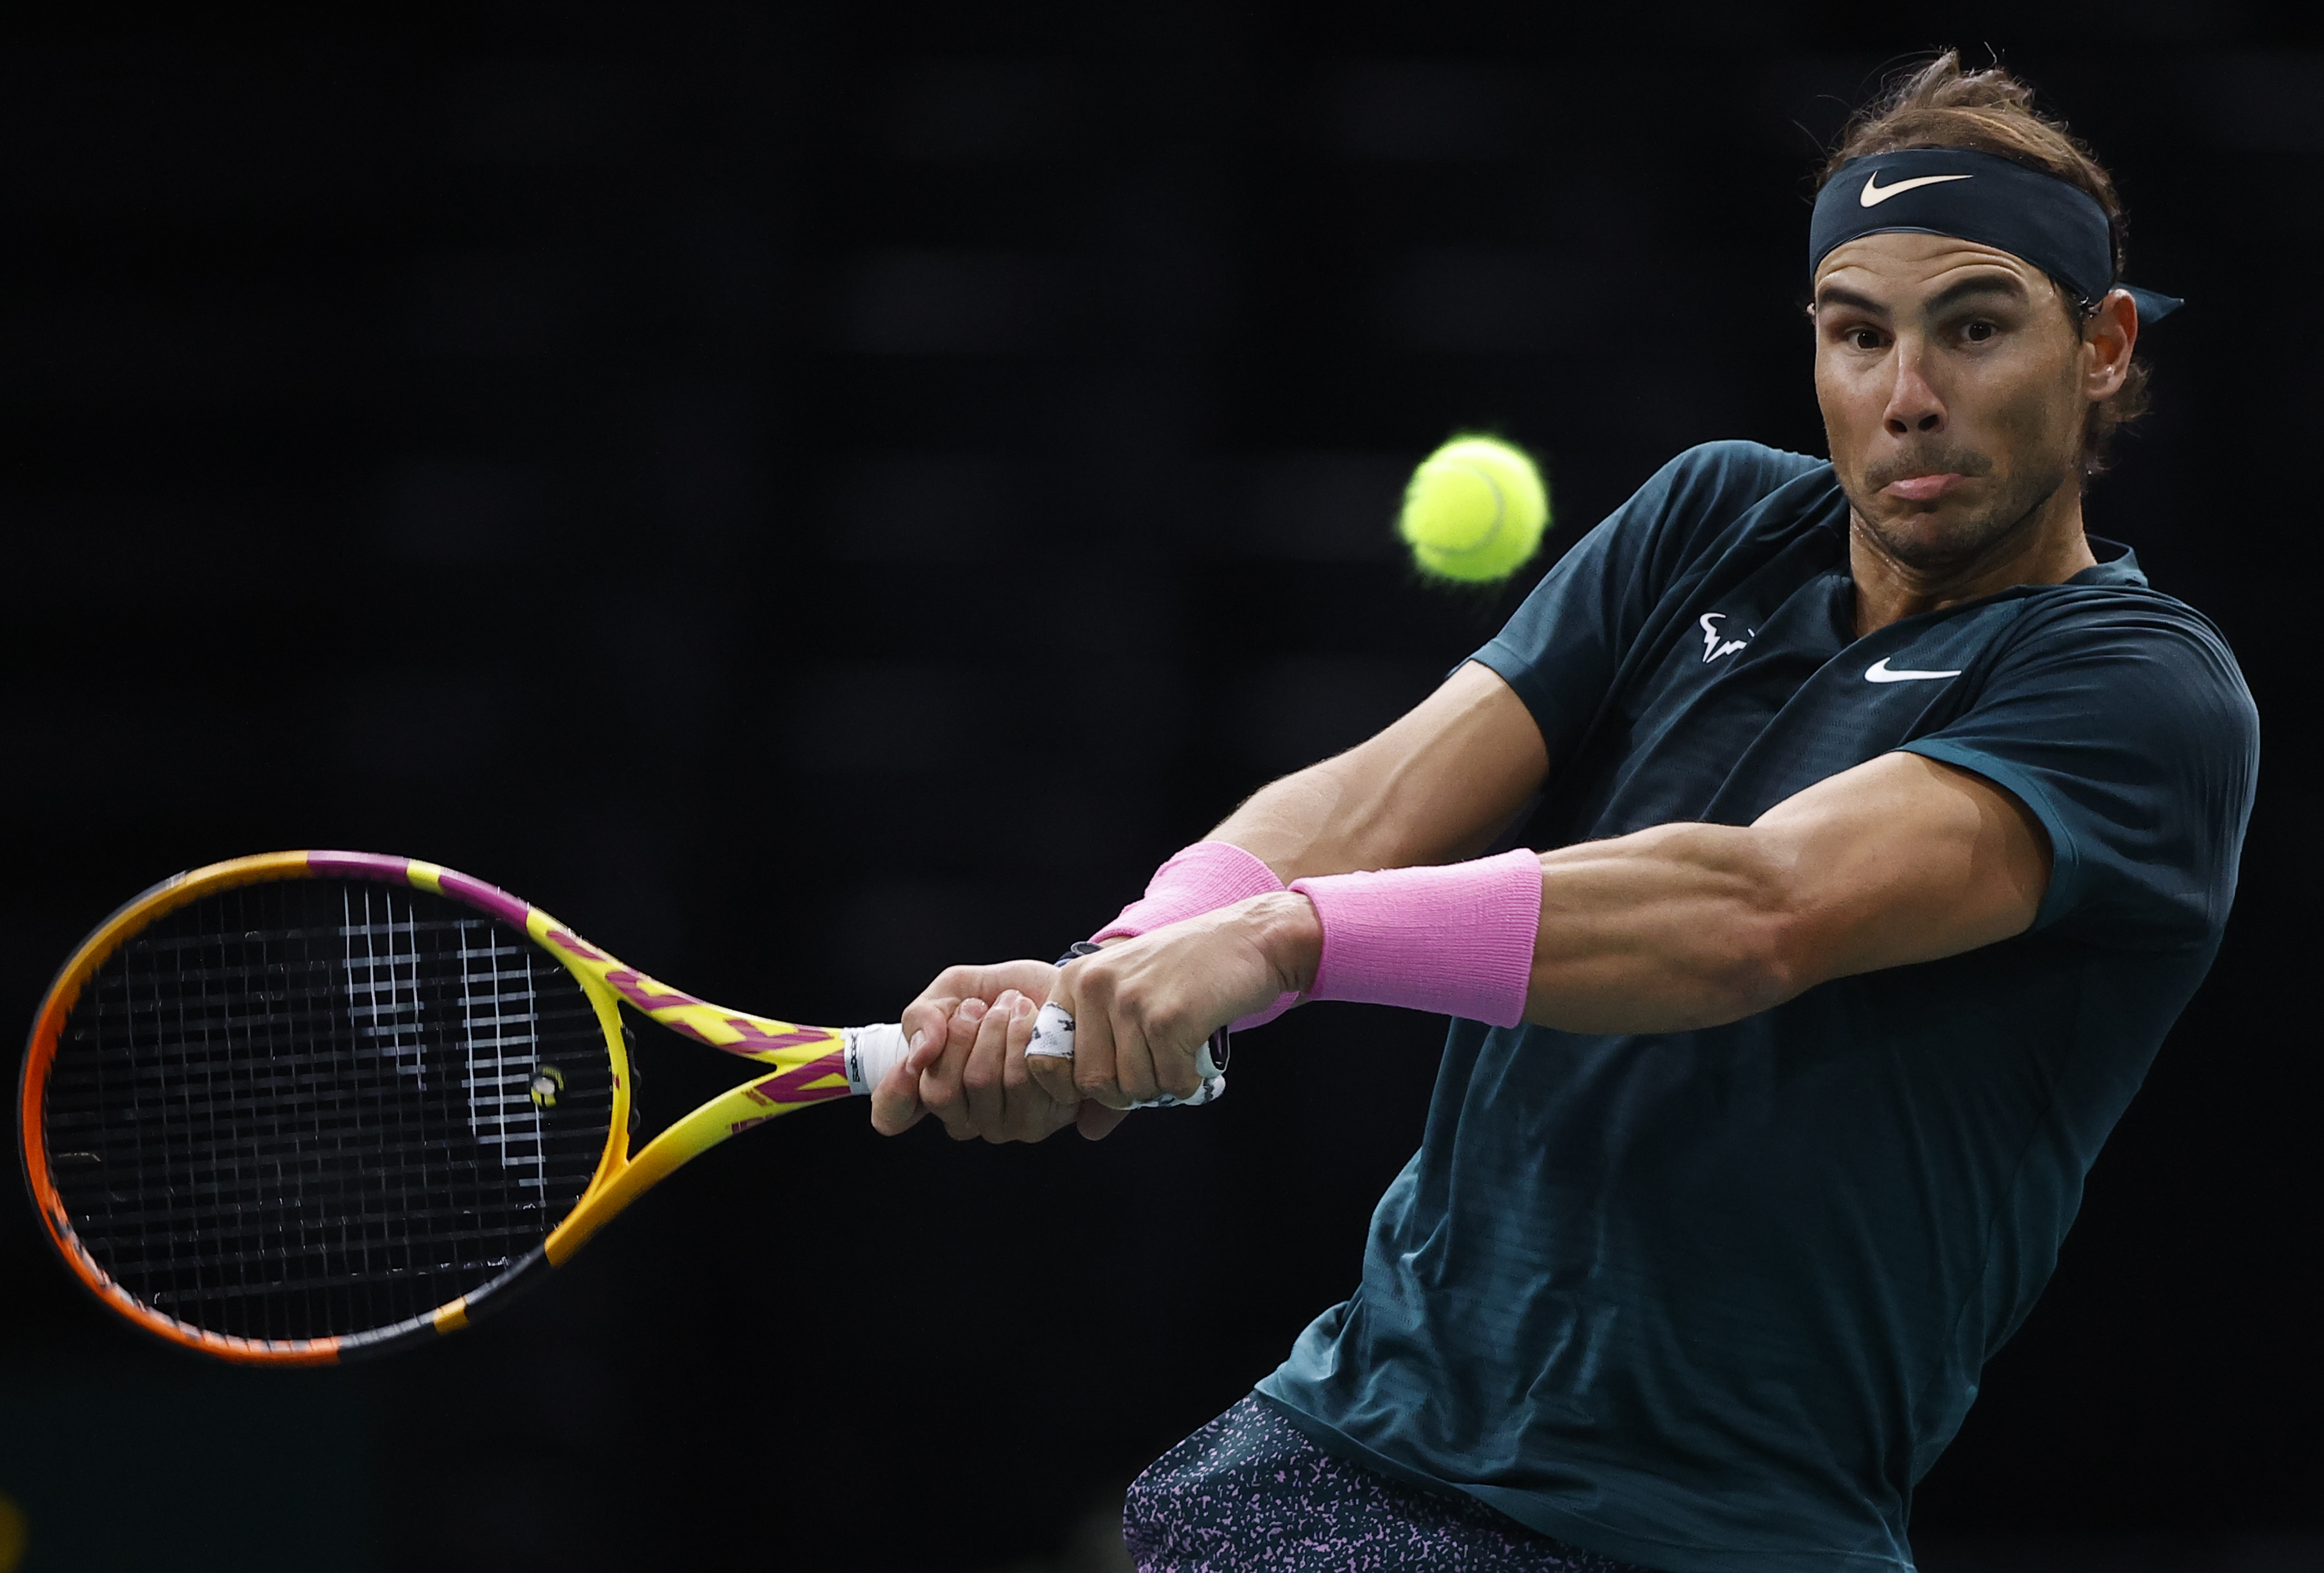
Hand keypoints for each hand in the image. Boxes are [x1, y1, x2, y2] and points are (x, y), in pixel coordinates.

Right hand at [868, 960, 1127, 1141]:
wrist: (1056, 989)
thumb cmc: (997, 995)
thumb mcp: (951, 992)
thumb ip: (924, 1017)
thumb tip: (919, 1055)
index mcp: (933, 1093)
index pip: (892, 1114)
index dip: (894, 1089)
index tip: (910, 1056)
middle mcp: (966, 1120)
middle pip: (943, 1092)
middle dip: (963, 1034)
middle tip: (982, 1006)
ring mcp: (1006, 1124)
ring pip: (986, 1082)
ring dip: (999, 1029)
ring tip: (1014, 1006)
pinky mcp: (1049, 1116)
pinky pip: (1028, 1079)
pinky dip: (1029, 1035)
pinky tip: (1038, 1020)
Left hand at [1026, 893, 1316, 1109]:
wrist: (1250, 939)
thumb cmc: (1189, 975)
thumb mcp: (1134, 1007)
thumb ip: (1107, 1066)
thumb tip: (1087, 1132)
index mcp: (1075, 980)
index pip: (1045, 1057)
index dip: (1074, 1085)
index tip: (1112, 1078)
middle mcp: (1095, 985)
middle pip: (1091, 1082)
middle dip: (1126, 1092)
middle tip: (1155, 1071)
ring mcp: (1131, 1000)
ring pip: (1132, 1086)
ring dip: (1161, 1085)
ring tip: (1178, 1056)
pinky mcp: (1168, 1017)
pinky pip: (1169, 1082)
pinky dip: (1188, 1082)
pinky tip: (1197, 1058)